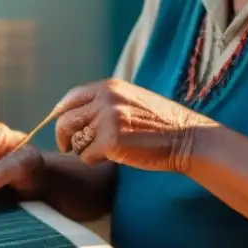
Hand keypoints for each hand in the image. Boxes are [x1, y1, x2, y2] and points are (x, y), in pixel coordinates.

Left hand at [53, 78, 210, 172]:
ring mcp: (107, 119)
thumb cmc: (161, 124)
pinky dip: (95, 161)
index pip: (70, 99)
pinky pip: (86, 156)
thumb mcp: (131, 100)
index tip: (65, 129)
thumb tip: (72, 115)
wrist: (187, 138)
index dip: (61, 116)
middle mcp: (105, 99)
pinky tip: (113, 158)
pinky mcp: (110, 142)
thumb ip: (105, 102)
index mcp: (109, 86)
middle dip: (65, 137)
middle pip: (65, 121)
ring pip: (75, 141)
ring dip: (84, 150)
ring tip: (103, 151)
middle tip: (70, 147)